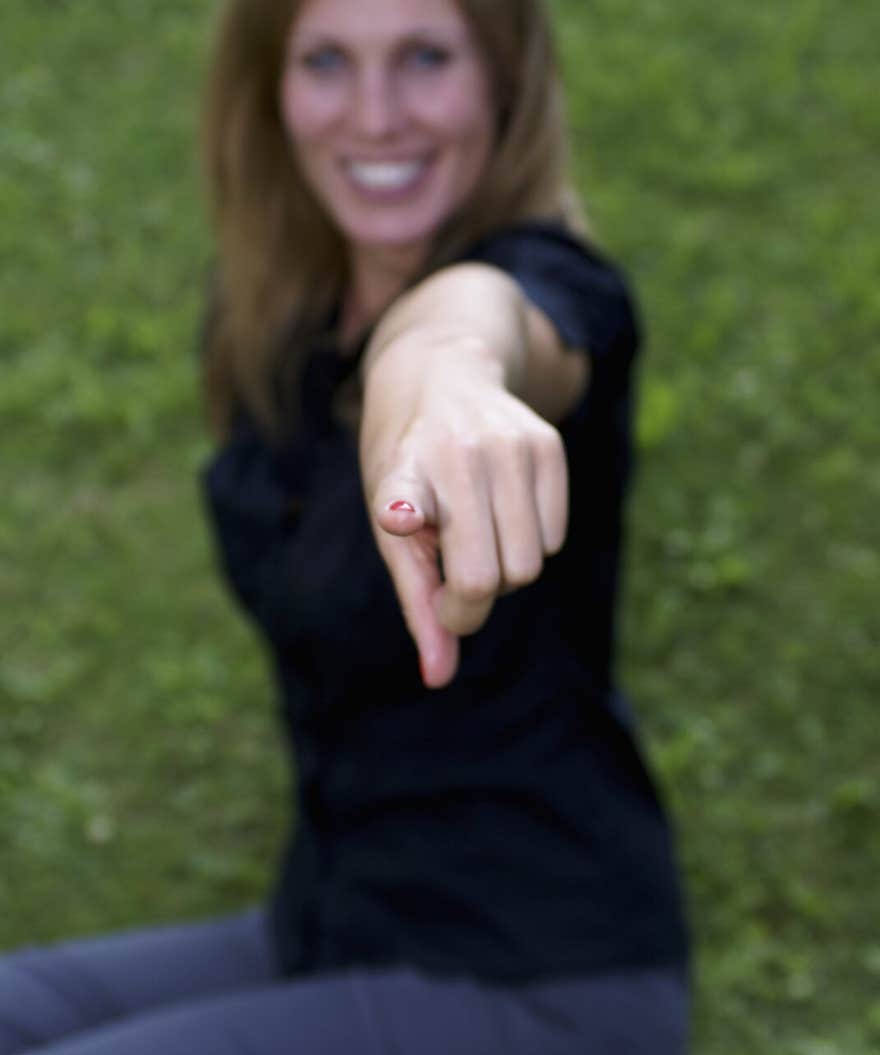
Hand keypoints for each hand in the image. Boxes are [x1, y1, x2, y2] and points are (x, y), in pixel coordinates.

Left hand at [361, 346, 568, 687]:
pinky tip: (502, 514)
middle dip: (471, 601)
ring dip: (504, 572)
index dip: (403, 513)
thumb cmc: (409, 470)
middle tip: (449, 585)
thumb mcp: (392, 530)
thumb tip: (439, 678)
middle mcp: (457, 455)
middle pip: (491, 578)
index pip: (405, 501)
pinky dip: (531, 545)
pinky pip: (555, 539)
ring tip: (474, 539)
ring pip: (530, 565)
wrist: (442, 376)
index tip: (399, 517)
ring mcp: (509, 446)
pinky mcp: (549, 445)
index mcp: (401, 475)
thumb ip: (418, 602)